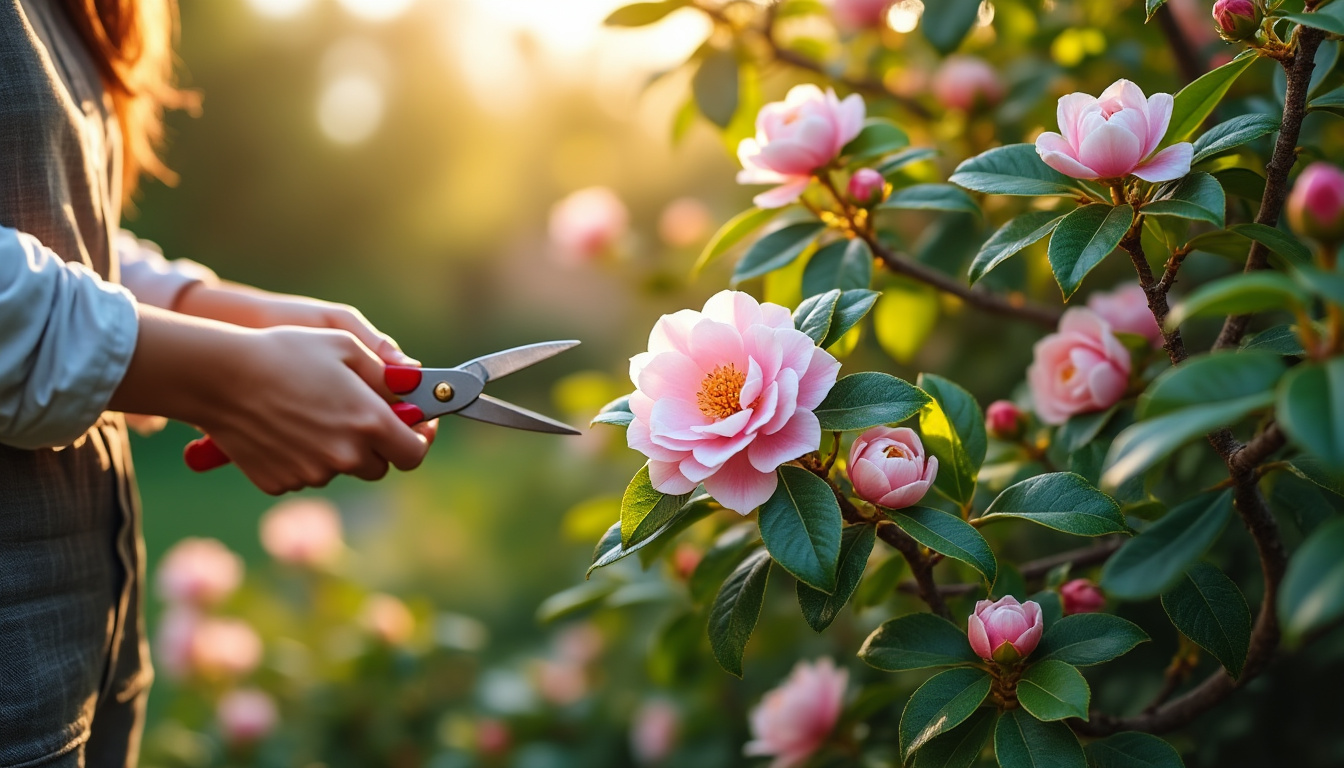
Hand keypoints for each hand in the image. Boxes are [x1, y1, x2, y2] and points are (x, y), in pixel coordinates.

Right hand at [196, 326, 430, 493]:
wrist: (219, 377)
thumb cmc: (285, 352)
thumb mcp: (345, 346)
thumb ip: (387, 374)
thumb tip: (413, 389)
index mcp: (368, 423)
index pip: (414, 454)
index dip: (418, 440)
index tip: (414, 427)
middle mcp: (344, 455)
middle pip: (378, 465)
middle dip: (376, 444)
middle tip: (359, 416)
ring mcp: (311, 473)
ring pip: (340, 469)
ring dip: (338, 450)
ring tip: (312, 412)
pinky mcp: (280, 483)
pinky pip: (305, 474)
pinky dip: (303, 457)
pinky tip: (286, 427)